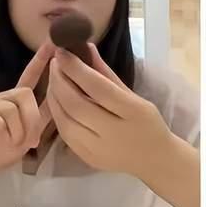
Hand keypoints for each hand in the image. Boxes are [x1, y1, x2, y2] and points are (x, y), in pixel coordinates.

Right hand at [0, 41, 54, 182]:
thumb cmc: (3, 150)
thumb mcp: (30, 134)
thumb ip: (42, 118)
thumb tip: (60, 104)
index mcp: (15, 101)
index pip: (30, 77)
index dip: (40, 61)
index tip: (52, 44)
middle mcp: (3, 98)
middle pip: (26, 94)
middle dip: (32, 118)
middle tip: (30, 140)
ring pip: (14, 108)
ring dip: (20, 130)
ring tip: (13, 143)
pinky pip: (1, 118)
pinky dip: (7, 133)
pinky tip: (0, 139)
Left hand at [47, 43, 172, 177]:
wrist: (153, 160)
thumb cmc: (145, 122)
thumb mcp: (132, 95)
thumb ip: (105, 72)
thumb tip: (84, 47)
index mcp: (133, 113)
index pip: (98, 87)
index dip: (75, 68)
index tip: (62, 52)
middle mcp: (114, 133)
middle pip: (76, 104)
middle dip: (60, 80)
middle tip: (55, 62)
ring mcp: (97, 149)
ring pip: (64, 119)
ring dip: (54, 95)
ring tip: (54, 77)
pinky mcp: (85, 157)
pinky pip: (64, 132)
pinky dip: (57, 112)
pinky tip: (55, 98)